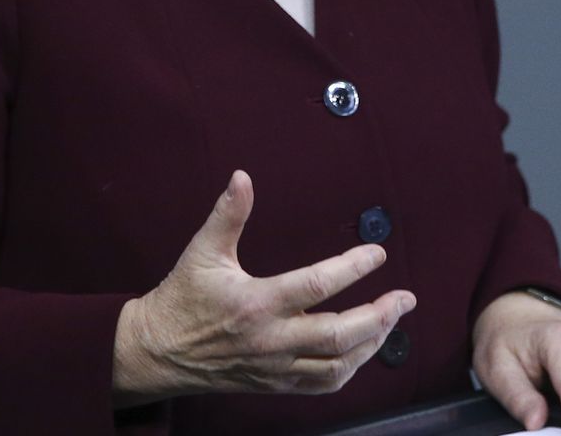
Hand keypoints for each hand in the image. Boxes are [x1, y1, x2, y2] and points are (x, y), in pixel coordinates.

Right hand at [112, 170, 415, 403]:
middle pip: (338, 335)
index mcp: (256, 304)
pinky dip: (349, 368)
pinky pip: (322, 385)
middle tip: (405, 298)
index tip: (378, 253)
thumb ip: (228, 215)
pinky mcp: (274, 384)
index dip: (352, 268)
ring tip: (392, 320)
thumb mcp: (201, 252)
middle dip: (379, 317)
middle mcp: (271, 340)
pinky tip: (364, 349)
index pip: (316, 286)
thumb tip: (242, 176)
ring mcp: (275, 367)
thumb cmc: (181, 299)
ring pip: (336, 366)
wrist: (156, 353)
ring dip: (372, 344)